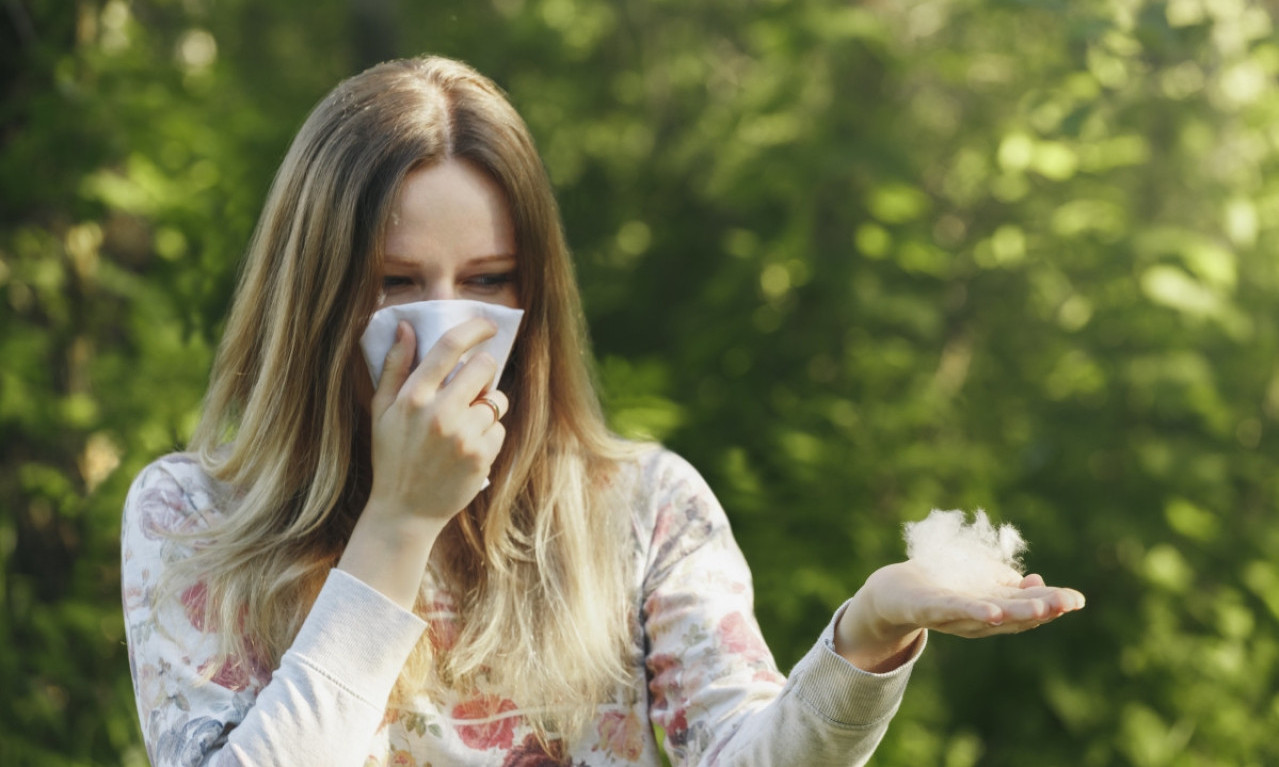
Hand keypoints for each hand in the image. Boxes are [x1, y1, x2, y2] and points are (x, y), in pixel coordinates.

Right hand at [367, 317, 508, 525]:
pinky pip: (500, 430)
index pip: (449, 346)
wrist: (404, 512)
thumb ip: (394, 366)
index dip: (474, 328)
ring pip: (497, 401)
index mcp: (413, 397)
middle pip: (484, 367)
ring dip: (487, 409)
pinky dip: (489, 436)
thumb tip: (406, 326)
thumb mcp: (382, 410)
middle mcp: (439, 413)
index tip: (487, 325)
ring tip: (463, 428)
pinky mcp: (481, 457)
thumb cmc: (392, 457)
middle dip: (483, 373)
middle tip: (471, 389)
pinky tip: (468, 450)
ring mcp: (463, 436)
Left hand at [834, 560, 1084, 671]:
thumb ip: (1006, 582)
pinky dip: (973, 611)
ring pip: (989, 616)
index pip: (1027, 605)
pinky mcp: (928, 607)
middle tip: (1069, 604)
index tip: (1078, 599)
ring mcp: (953, 615)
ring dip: (1016, 613)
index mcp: (991, 605)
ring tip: (1042, 608)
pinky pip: (952, 610)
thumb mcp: (978, 578)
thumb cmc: (938, 582)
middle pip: (1014, 614)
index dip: (1052, 603)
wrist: (890, 592)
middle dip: (1043, 609)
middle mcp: (976, 617)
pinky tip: (992, 611)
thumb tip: (1036, 581)